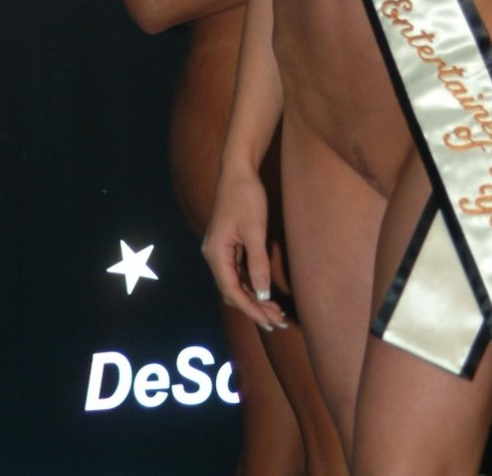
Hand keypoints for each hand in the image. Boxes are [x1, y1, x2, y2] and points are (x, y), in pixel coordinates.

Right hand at [201, 165, 287, 331]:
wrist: (239, 170)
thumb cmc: (246, 196)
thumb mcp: (255, 230)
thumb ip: (258, 263)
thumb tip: (263, 294)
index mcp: (216, 254)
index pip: (232, 291)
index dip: (251, 308)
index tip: (268, 321)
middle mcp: (214, 256)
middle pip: (232, 291)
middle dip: (254, 307)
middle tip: (277, 321)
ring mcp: (220, 251)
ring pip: (236, 283)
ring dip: (254, 298)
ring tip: (275, 312)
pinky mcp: (229, 245)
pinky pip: (238, 272)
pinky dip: (252, 284)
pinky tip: (266, 293)